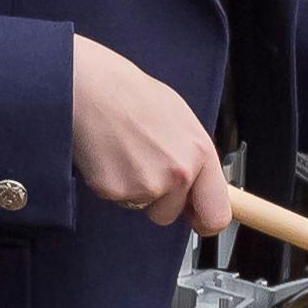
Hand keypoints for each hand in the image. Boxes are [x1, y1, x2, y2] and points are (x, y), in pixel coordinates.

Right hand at [69, 33, 229, 227]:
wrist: (91, 86)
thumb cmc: (132, 95)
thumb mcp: (181, 121)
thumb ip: (193, 158)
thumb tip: (199, 187)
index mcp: (199, 154)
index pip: (216, 215)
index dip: (204, 220)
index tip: (196, 217)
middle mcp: (177, 174)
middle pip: (170, 214)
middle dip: (158, 199)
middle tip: (143, 163)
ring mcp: (145, 185)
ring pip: (142, 206)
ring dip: (133, 188)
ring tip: (124, 152)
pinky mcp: (114, 190)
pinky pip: (117, 199)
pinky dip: (111, 182)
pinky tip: (109, 154)